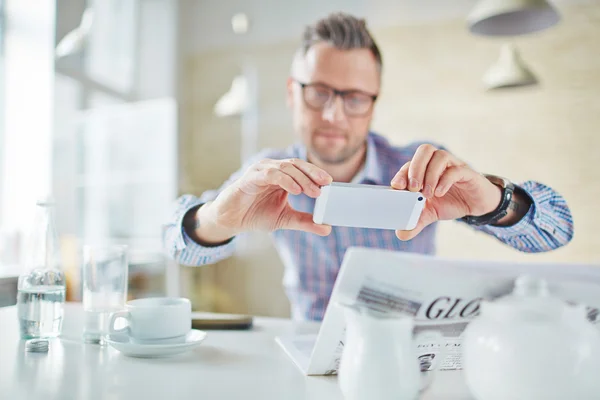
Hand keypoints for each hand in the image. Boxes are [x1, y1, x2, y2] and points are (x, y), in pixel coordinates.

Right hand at [198, 158, 332, 242]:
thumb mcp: (285, 219)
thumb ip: (305, 221)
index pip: (303, 169)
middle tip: (326, 185)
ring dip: (302, 179)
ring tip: (314, 191)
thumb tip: (327, 227)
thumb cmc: (255, 214)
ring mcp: (261, 171)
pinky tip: (295, 190)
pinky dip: (285, 180)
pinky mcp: (251, 177)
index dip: (317, 174)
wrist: (231, 220)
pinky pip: (271, 174)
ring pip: (286, 168)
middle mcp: (273, 169)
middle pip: (297, 165)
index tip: (331, 184)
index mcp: (282, 175)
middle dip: (313, 174)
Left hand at [390, 144, 501, 240]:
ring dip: (430, 175)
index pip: (410, 164)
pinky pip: (455, 170)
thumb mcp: (431, 213)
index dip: (402, 173)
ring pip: (439, 156)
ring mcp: (453, 165)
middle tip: (413, 189)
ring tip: (427, 194)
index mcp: (425, 169)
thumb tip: (401, 234)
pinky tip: (439, 193)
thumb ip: (416, 222)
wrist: (477, 204)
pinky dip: (445, 180)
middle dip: (415, 169)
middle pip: (424, 151)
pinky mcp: (467, 172)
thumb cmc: (451, 202)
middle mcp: (438, 163)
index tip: (396, 186)